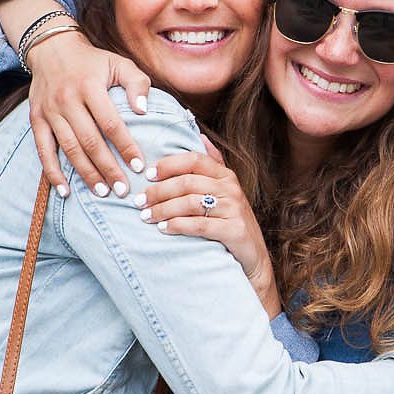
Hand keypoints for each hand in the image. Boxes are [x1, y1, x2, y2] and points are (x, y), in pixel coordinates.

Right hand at [25, 30, 151, 198]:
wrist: (52, 48)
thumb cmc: (93, 61)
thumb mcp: (119, 63)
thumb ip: (137, 84)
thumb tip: (143, 111)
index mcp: (90, 87)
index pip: (111, 123)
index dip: (125, 146)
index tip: (138, 166)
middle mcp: (68, 100)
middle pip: (90, 141)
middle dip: (108, 168)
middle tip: (123, 189)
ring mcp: (50, 111)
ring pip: (69, 148)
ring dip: (86, 173)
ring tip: (102, 192)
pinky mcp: (37, 119)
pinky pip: (43, 150)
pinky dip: (53, 172)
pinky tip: (64, 191)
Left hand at [139, 138, 278, 313]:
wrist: (254, 257)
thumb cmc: (231, 222)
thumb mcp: (226, 191)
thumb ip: (213, 164)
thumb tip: (199, 135)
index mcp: (225, 175)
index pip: (193, 160)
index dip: (168, 165)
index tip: (147, 175)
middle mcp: (231, 188)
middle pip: (187, 182)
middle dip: (159, 191)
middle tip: (139, 202)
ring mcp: (234, 209)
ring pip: (190, 202)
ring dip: (163, 209)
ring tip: (146, 217)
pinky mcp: (234, 230)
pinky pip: (199, 224)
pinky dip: (178, 225)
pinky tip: (164, 228)